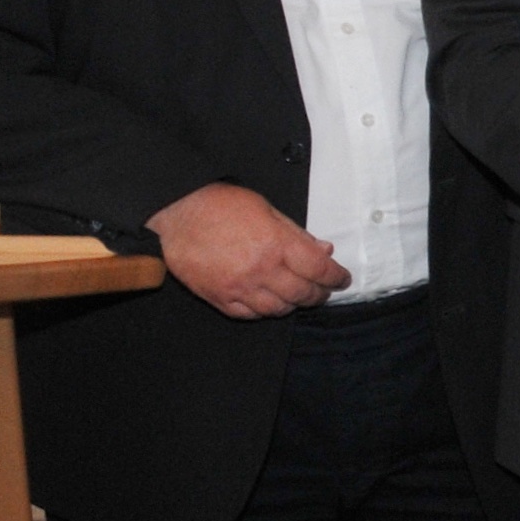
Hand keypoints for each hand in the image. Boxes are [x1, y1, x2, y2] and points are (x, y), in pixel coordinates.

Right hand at [150, 180, 348, 317]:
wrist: (177, 212)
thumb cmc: (223, 205)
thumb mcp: (268, 209)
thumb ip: (298, 234)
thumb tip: (324, 250)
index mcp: (276, 244)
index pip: (319, 270)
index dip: (336, 277)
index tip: (342, 279)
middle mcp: (260, 270)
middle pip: (302, 294)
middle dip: (319, 294)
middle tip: (324, 291)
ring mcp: (238, 287)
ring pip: (278, 309)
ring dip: (293, 305)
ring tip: (298, 297)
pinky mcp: (218, 297)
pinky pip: (249, 315)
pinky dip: (265, 311)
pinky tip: (270, 302)